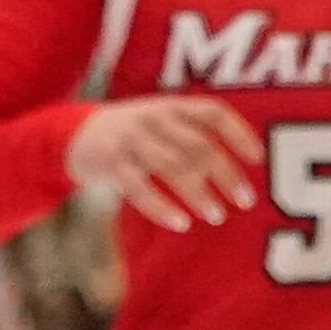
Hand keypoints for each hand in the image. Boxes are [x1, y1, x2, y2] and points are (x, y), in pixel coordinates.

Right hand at [64, 95, 261, 231]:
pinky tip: (181, 223)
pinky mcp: (111, 164)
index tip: (258, 159)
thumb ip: (192, 136)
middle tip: (245, 201)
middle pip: (198, 145)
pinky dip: (162, 207)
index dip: (238, 133)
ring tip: (217, 216)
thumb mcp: (160, 121)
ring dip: (198, 193)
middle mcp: (153, 118)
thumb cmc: (133, 134)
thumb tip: (233, 169)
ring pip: (172, 167)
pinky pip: (140, 188)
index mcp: (171, 106)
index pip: (212, 113)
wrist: (73, 134)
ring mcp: (131, 140)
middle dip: (226, 174)